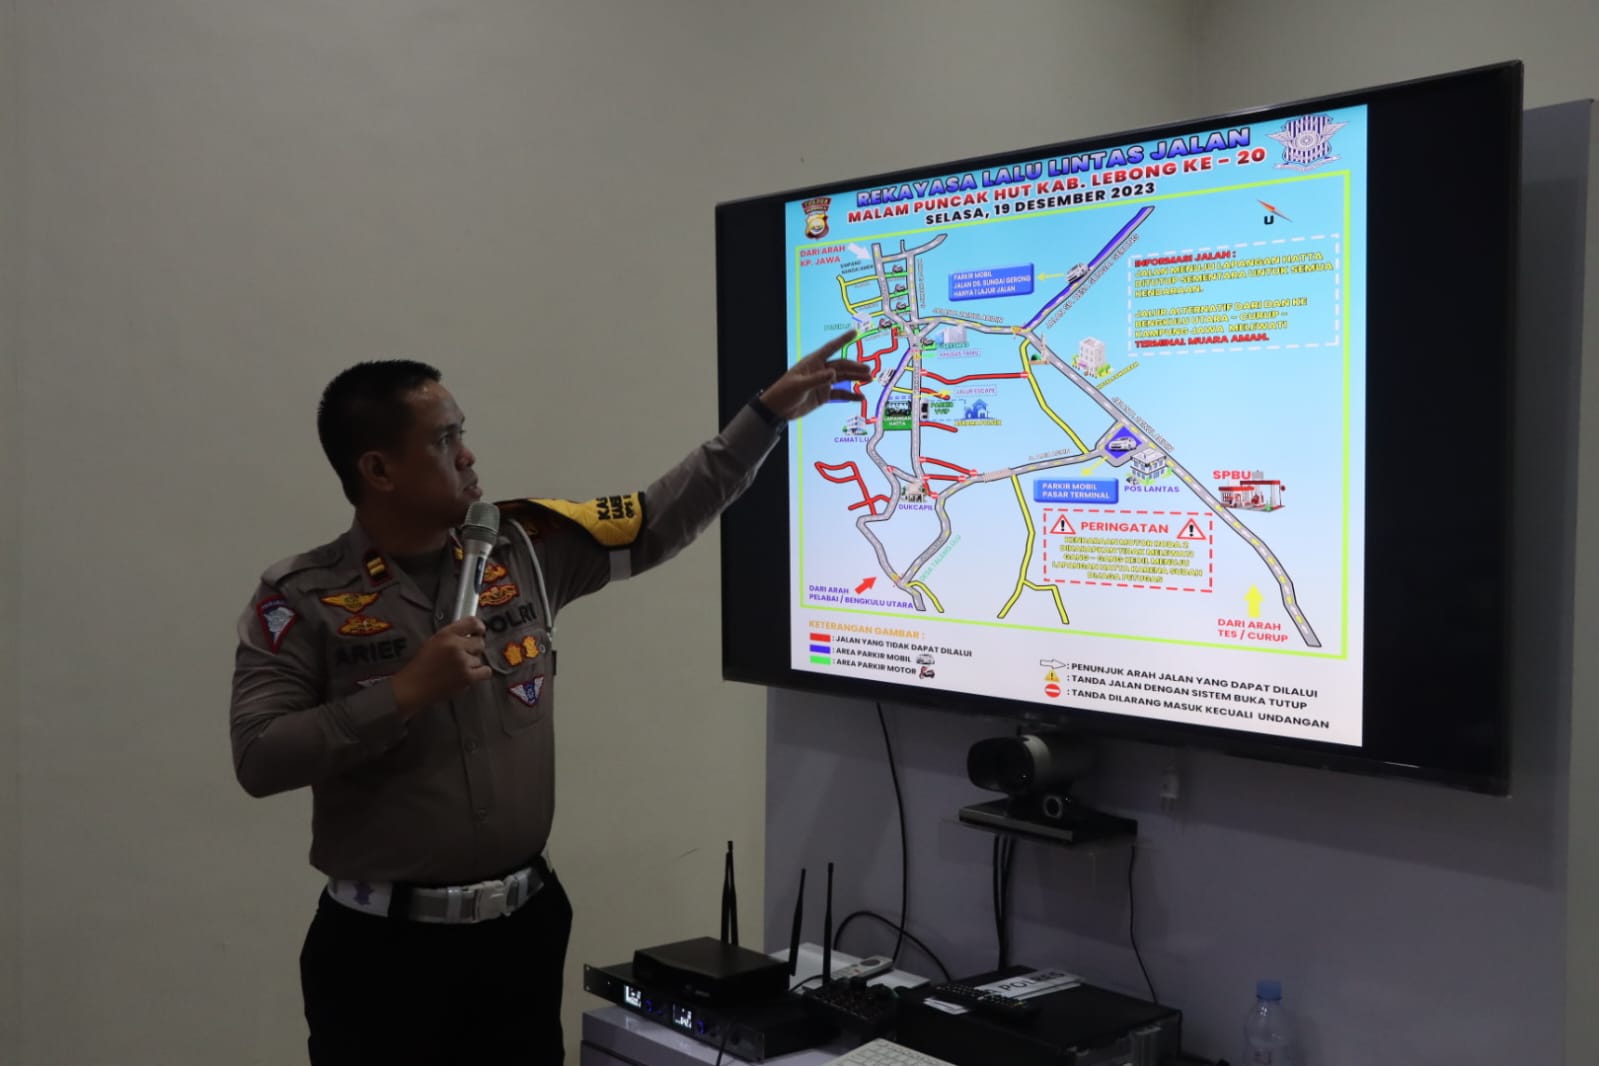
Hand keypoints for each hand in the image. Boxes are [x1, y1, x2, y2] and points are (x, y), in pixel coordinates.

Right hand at [391, 617, 491, 717]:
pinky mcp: (467, 677)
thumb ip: (451, 636)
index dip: (479, 627)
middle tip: (464, 655)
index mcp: (446, 635)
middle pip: (480, 642)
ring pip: (480, 659)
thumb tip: (469, 633)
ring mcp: (462, 662)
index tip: (480, 631)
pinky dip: (480, 673)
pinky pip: (485, 671)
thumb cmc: (421, 666)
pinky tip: (470, 674)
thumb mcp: (433, 642)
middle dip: (474, 649)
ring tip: (457, 668)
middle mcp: (455, 646)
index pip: (472, 623)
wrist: (413, 687)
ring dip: (472, 664)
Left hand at [758, 330, 872, 420]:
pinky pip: (840, 393)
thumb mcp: (800, 386)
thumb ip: (817, 380)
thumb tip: (833, 373)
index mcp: (812, 362)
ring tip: (869, 379)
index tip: (854, 333)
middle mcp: (820, 370)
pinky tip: (860, 397)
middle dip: (855, 367)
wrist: (777, 410)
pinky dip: (850, 395)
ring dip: (856, 378)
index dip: (842, 340)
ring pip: (843, 378)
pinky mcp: (824, 394)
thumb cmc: (785, 393)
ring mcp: (823, 382)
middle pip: (841, 366)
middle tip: (868, 371)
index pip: (830, 348)